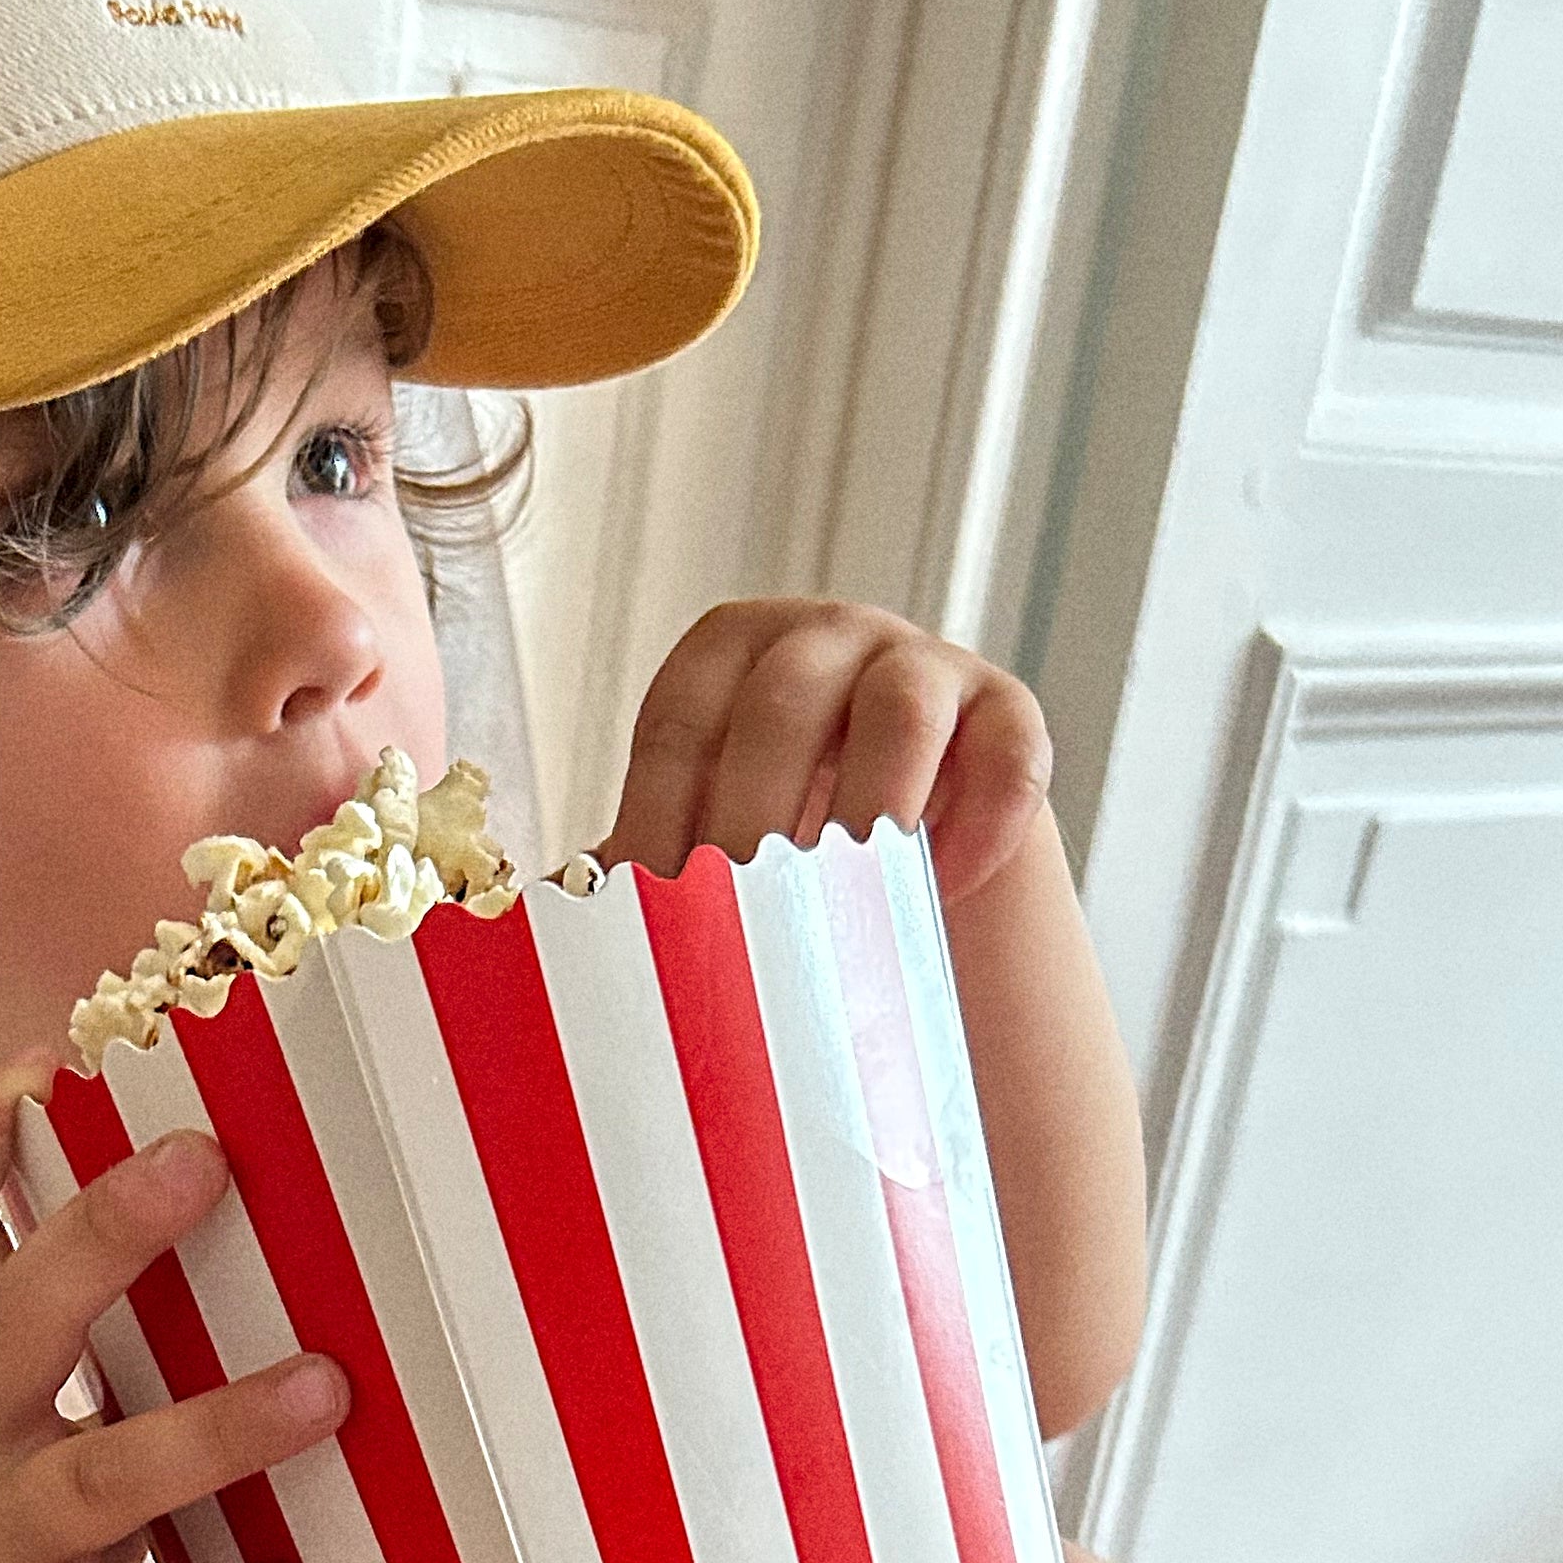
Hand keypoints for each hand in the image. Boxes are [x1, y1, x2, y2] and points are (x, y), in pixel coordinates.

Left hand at [600, 602, 1054, 909]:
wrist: (916, 863)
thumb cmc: (785, 855)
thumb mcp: (710, 843)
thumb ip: (643, 864)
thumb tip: (552, 921)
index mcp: (730, 654)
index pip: (681, 719)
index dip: (656, 815)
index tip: (646, 908)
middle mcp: (826, 636)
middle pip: (782, 705)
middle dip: (752, 821)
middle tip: (737, 926)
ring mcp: (925, 664)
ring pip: (901, 711)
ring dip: (869, 809)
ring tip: (845, 904)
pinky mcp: (1009, 714)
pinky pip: (1007, 753)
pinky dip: (980, 823)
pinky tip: (942, 894)